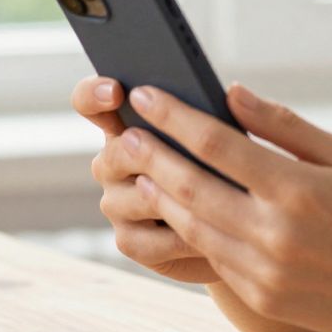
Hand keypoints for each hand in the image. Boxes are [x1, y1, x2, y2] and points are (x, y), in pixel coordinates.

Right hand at [72, 75, 221, 286]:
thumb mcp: (233, 137)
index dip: (95, 93)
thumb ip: (225, 114)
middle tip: (176, 154)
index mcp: (130, 123)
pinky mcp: (130, 240)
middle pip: (114, 152)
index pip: (90, 101)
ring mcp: (118, 202)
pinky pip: (141, 240)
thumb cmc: (235, 170)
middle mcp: (114, 161)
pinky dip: (177, 238)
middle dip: (148, 153)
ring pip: (131, 198)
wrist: (241, 231)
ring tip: (211, 199)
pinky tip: (210, 237)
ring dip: (172, 199)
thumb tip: (235, 95)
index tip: (117, 91)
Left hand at [120, 81, 331, 331]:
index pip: (216, 144)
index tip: (145, 96)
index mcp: (296, 190)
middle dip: (151, 156)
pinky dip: (189, 229)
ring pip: (192, 226)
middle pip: (190, 187)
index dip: (174, 117)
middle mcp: (274, 233)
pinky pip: (212, 256)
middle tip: (124, 133)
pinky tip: (175, 209)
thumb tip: (230, 93)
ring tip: (139, 170)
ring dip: (160, 196)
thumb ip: (284, 125)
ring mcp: (263, 270)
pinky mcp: (261, 296)